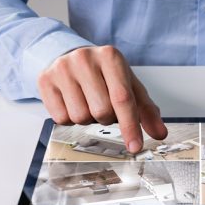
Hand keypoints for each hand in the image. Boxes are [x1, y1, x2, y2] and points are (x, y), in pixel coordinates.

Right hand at [37, 45, 167, 152]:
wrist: (70, 57)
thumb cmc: (103, 75)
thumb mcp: (128, 86)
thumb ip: (146, 110)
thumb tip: (160, 134)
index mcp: (110, 57)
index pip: (122, 98)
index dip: (130, 126)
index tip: (135, 147)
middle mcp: (84, 58)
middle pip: (102, 111)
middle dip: (106, 118)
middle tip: (103, 105)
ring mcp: (62, 68)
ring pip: (80, 117)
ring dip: (88, 118)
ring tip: (87, 102)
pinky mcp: (45, 80)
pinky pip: (61, 118)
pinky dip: (69, 118)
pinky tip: (72, 102)